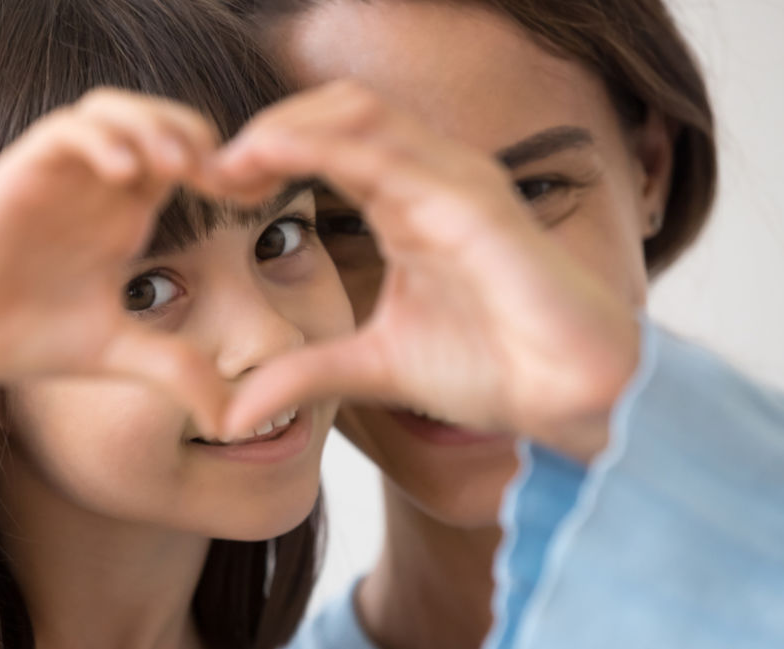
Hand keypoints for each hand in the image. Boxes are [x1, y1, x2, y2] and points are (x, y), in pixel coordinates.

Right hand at [0, 89, 227, 429]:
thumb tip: (231, 422)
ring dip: (151, 125)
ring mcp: (60, 173)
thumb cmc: (28, 338)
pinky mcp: (20, 170)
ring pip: (113, 109)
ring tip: (177, 166)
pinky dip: (101, 139)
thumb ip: (177, 371)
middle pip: (159, 118)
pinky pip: (68, 129)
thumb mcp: (121, 354)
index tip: (252, 197)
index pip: (186, 159)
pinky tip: (123, 176)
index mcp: (126, 213)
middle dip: (196, 135)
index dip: (225, 167)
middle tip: (219, 177)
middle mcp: (97, 185)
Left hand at [209, 81, 640, 457]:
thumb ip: (306, 374)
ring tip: (231, 162)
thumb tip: (229, 414)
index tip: (212, 187)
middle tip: (211, 171)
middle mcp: (432, 177)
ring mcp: (457, 181)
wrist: (572, 396)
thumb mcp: (373, 368)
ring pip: (360, 113)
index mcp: (408, 202)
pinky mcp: (476, 204)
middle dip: (268, 127)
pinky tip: (274, 162)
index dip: (266, 152)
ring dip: (286, 126)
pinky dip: (325, 147)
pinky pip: (393, 155)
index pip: (329, 141)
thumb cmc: (493, 366)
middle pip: (337, 109)